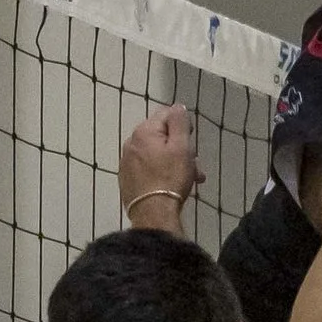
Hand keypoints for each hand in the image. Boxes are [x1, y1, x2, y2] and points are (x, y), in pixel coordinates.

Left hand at [120, 103, 198, 226]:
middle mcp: (131, 143)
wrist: (153, 214)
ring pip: (156, 154)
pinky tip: (170, 185)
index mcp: (143, 131)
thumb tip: (177, 107)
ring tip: (189, 179)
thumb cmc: (170, 178)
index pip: (166, 114)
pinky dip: (160, 172)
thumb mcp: (181, 147)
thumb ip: (179, 122)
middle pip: (161, 136)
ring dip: (173, 162)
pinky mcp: (127, 180)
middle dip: (180, 147)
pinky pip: (147, 169)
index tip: (192, 141)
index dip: (183, 125)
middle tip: (194, 165)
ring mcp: (126, 163)